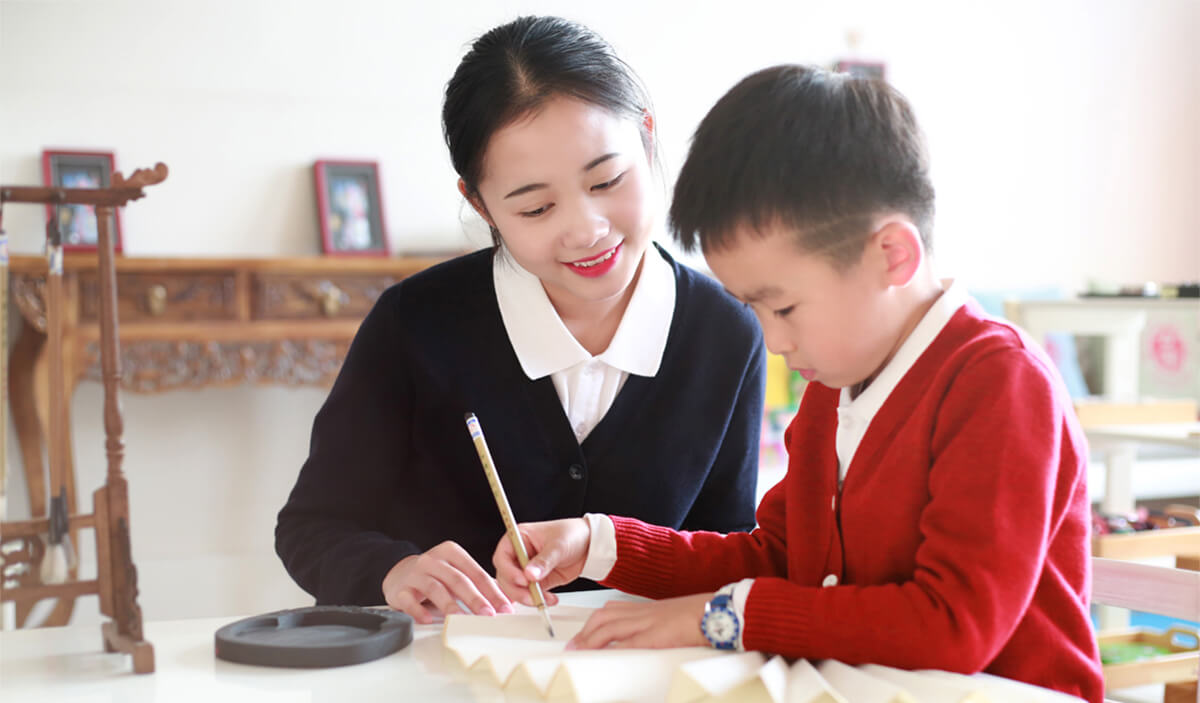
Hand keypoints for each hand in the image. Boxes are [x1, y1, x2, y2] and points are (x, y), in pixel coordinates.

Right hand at [382, 540, 512, 623]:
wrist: (400, 573)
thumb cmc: (435, 575)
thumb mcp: (457, 573)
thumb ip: (479, 584)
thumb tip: (507, 601)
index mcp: (452, 553)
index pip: (476, 572)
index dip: (492, 591)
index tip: (504, 607)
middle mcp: (434, 560)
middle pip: (458, 580)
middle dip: (475, 599)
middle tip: (488, 614)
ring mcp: (416, 573)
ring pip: (436, 589)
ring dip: (451, 606)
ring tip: (462, 620)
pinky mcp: (401, 589)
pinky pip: (409, 600)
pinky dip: (419, 610)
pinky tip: (429, 619)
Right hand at [493, 518, 590, 605]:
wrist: (590, 546)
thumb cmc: (573, 535)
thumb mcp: (558, 545)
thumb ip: (544, 560)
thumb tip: (529, 574)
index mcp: (519, 537)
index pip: (502, 555)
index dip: (508, 569)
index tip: (522, 579)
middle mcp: (520, 554)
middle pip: (505, 576)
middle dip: (517, 588)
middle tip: (531, 593)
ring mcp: (526, 569)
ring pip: (515, 588)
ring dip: (527, 597)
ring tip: (543, 598)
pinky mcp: (536, 581)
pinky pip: (530, 594)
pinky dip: (538, 600)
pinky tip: (550, 599)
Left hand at [566, 594, 711, 649]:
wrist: (718, 611)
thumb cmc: (699, 616)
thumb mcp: (671, 619)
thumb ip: (656, 625)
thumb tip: (647, 639)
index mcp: (646, 608)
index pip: (611, 610)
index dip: (592, 623)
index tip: (582, 635)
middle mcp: (643, 612)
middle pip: (604, 617)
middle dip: (585, 632)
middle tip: (573, 646)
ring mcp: (649, 622)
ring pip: (610, 628)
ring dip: (590, 640)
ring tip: (579, 652)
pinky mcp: (657, 635)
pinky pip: (629, 642)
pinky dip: (613, 648)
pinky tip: (603, 656)